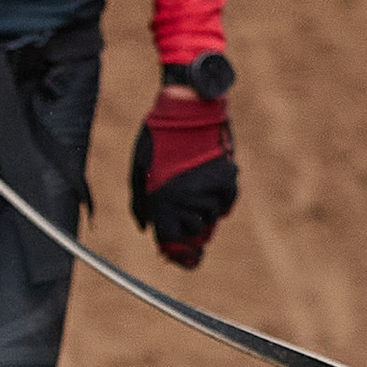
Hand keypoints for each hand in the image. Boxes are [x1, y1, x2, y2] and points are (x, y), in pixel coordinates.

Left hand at [129, 90, 236, 268]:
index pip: (171, 241)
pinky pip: (228, 203)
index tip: (185, 259)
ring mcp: (207, 189)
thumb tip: (146, 228)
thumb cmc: (157, 136)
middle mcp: (185, 199)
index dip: (178, 254)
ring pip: (212, 218)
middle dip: (192, 231)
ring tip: (196, 188)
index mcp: (160, 200)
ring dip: (206, 211)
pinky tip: (211, 185)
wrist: (187, 108)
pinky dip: (222, 200)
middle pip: (195, 234)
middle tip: (190, 217)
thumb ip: (139, 202)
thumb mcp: (138, 168)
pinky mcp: (226, 178)